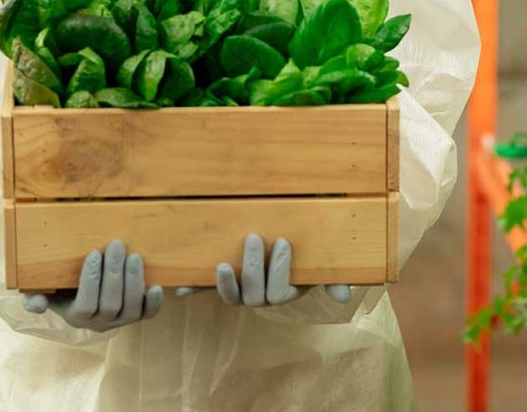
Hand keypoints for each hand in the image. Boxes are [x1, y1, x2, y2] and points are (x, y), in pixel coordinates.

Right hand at [22, 239, 163, 329]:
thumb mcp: (46, 291)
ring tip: (134, 256)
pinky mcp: (137, 317)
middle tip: (116, 245)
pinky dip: (154, 303)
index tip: (93, 253)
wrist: (82, 297)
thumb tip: (35, 304)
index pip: (85, 304)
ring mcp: (120, 321)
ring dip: (134, 282)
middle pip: (110, 304)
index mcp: (77, 317)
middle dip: (114, 273)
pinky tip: (157, 286)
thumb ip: (35, 297)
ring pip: (131, 309)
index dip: (90, 280)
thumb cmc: (62, 288)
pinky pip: (148, 315)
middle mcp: (100, 323)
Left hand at [187, 234, 350, 305]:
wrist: (283, 229)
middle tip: (255, 237)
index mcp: (285, 289)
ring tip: (222, 264)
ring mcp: (241, 288)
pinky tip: (182, 290)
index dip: (280, 270)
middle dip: (254, 267)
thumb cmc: (304, 243)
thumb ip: (331, 275)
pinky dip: (195, 289)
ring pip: (232, 296)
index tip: (284, 241)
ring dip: (226, 284)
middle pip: (255, 296)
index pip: (280, 292)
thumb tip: (344, 296)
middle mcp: (261, 294)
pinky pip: (206, 289)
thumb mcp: (319, 255)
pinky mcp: (223, 279)